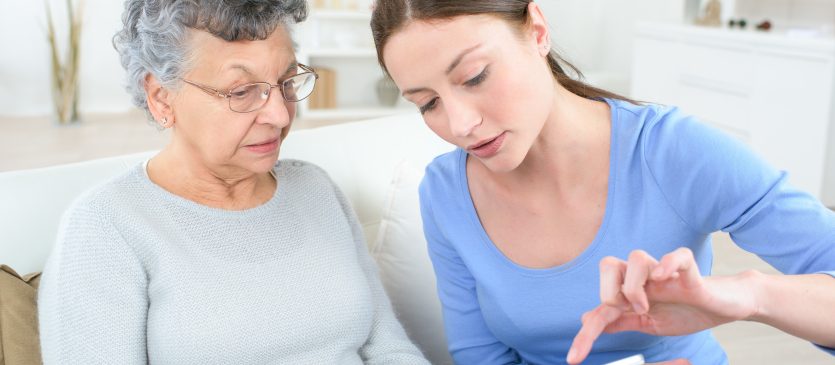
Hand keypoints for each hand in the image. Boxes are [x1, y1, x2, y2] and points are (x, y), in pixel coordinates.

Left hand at [566, 248, 758, 363]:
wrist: (722, 308)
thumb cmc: (684, 312)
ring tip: (646, 305)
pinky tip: (662, 278)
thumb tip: (588, 319)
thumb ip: (620, 321)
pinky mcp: (689, 271)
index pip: (601, 305)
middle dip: (608, 291)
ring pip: (636, 257)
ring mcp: (665, 273)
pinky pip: (677, 256)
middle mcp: (644, 278)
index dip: (586, 334)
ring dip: (634, 285)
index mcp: (632, 291)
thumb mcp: (647, 323)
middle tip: (625, 311)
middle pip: (608, 264)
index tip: (574, 358)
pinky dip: (667, 264)